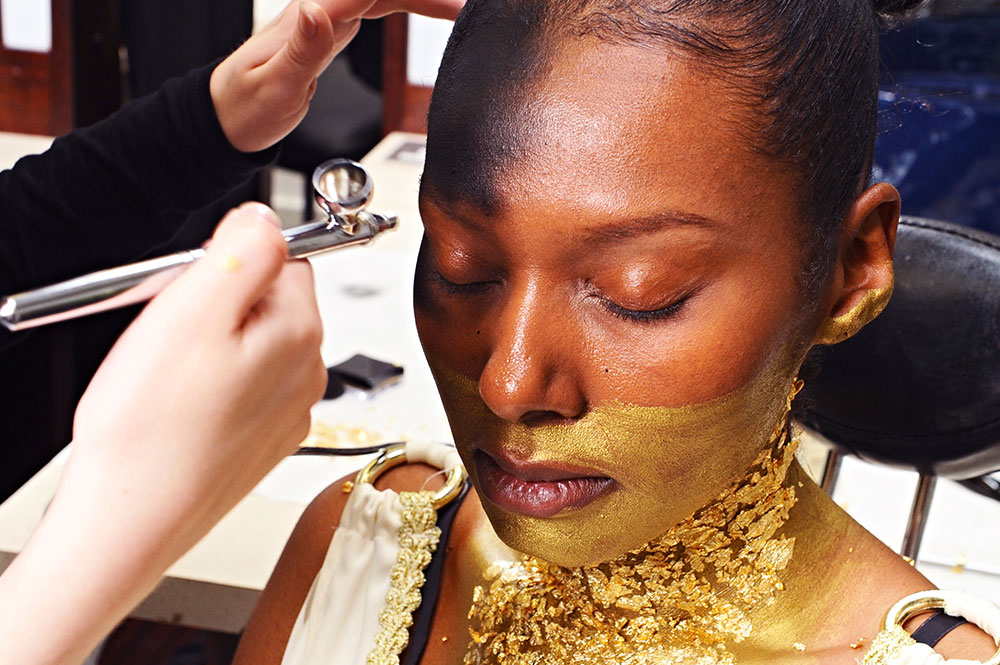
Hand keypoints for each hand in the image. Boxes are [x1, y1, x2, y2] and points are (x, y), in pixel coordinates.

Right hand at [68, 201, 325, 528]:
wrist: (129, 520)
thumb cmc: (152, 428)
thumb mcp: (192, 308)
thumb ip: (243, 250)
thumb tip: (265, 218)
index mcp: (299, 331)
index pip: (285, 256)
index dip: (230, 259)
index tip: (194, 285)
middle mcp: (306, 373)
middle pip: (268, 300)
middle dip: (219, 302)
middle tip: (172, 333)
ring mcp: (286, 411)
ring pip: (251, 344)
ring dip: (212, 345)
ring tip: (169, 376)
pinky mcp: (261, 441)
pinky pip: (241, 388)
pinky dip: (210, 386)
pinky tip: (178, 407)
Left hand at [211, 0, 465, 152]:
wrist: (226, 119)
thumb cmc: (246, 109)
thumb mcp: (276, 88)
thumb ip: (304, 50)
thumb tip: (318, 9)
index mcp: (311, 17)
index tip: (450, 3)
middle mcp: (321, 9)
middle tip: (466, 8)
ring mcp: (328, 16)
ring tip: (461, 9)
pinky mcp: (333, 28)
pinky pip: (380, 5)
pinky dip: (410, 5)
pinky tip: (430, 10)